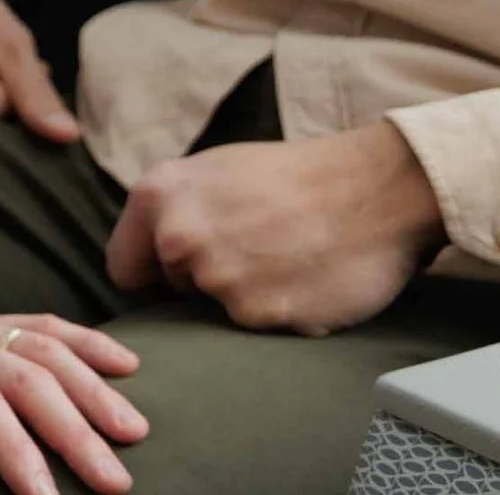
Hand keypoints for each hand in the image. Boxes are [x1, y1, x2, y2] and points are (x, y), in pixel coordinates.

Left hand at [106, 123, 445, 334]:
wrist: (377, 187)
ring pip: (216, 313)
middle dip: (204, 283)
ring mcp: (219, 278)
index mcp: (157, 196)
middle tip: (255, 252)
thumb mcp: (213, 172)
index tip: (179, 276)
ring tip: (285, 260)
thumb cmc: (296, 176)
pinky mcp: (262, 313)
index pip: (122, 269)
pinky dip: (282, 312)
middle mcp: (178, 237)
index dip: (152, 277)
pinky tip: (307, 280)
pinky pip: (260, 327)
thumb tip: (148, 252)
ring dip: (246, 298)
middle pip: (173, 292)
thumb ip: (172, 211)